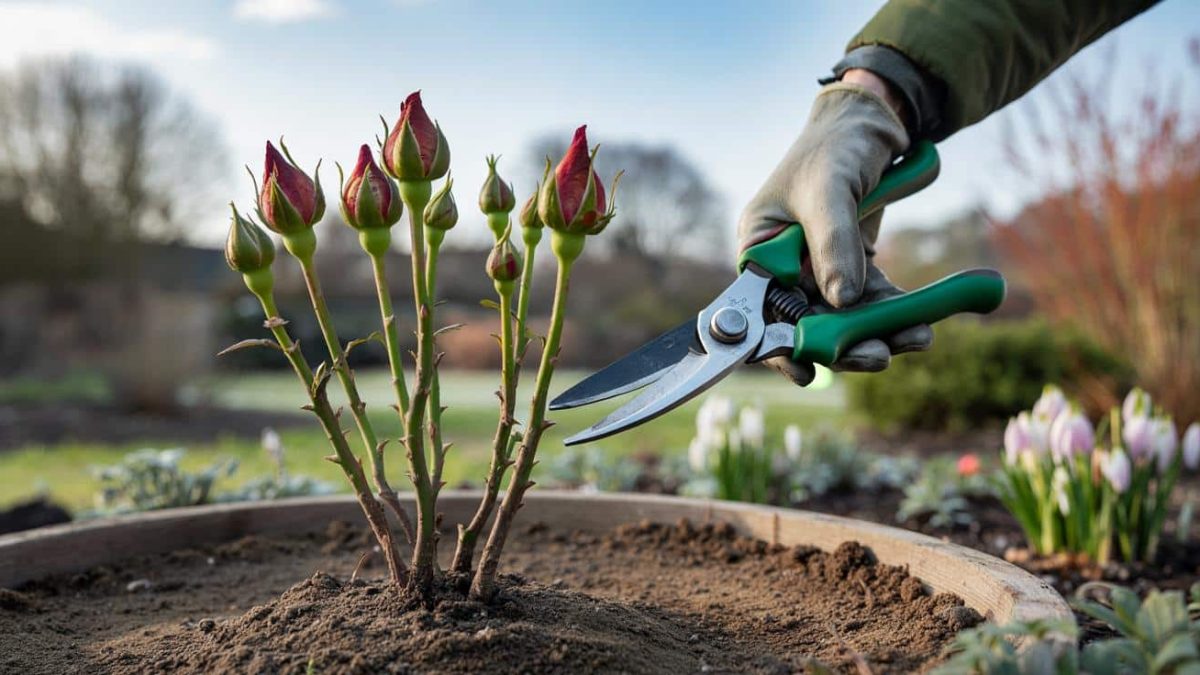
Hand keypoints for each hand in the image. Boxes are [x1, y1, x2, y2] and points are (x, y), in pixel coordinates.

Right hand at [737, 71, 932, 385]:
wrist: (872, 121)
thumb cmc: (834, 147)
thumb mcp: (828, 192)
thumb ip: (832, 245)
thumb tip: (842, 301)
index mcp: (759, 249)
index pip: (761, 310)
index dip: (779, 346)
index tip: (808, 370)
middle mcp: (784, 267)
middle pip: (807, 324)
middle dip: (844, 344)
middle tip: (879, 356)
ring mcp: (819, 270)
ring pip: (844, 320)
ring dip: (878, 334)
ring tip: (915, 338)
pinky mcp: (852, 267)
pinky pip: (871, 303)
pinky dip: (895, 315)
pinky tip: (922, 323)